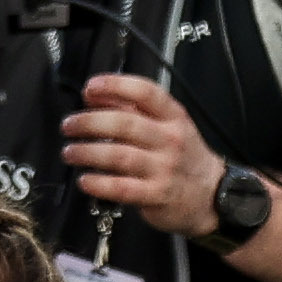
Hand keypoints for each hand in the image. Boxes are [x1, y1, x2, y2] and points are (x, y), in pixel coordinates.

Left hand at [58, 72, 230, 235]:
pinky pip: (123, 188)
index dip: (114, 86)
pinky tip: (85, 180)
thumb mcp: (167, 125)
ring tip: (70, 152)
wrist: (212, 195)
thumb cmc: (184, 158)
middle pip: (125, 124)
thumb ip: (132, 109)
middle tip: (69, 125)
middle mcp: (170, 140)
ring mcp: (164, 168)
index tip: (90, 88)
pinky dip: (100, 184)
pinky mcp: (157, 195)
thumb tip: (94, 96)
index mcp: (173, 117)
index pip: (145, 92)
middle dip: (90, 122)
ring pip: (120, 155)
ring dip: (88, 152)